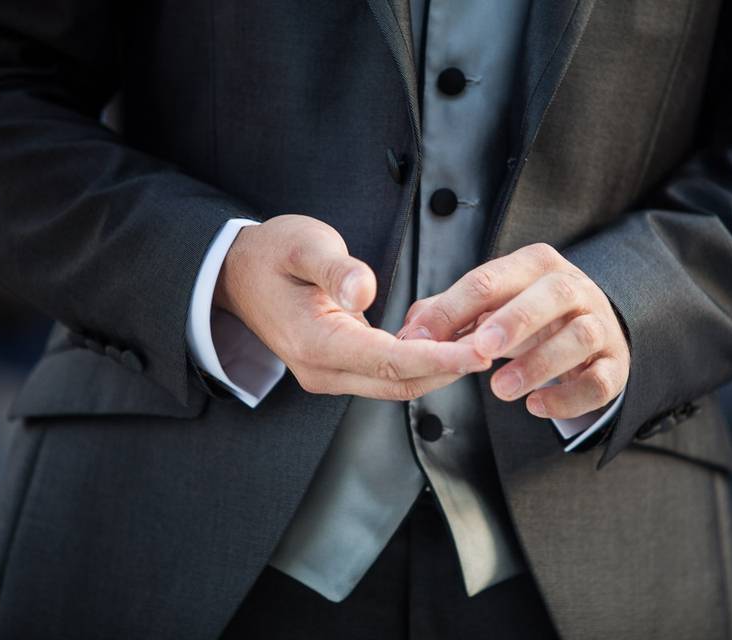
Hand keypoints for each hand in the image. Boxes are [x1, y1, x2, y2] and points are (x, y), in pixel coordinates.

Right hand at [215, 215, 490, 399]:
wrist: (237, 273)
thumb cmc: (271, 253)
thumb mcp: (302, 244)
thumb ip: (335, 269)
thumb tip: (363, 291)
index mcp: (314, 343)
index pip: (389, 361)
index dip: (438, 358)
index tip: (478, 352)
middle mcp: (322, 370)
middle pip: (400, 383)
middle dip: (450, 369)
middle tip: (495, 346)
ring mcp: (329, 374)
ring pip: (397, 384)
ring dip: (440, 368)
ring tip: (481, 343)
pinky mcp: (338, 368)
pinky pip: (387, 374)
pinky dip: (421, 363)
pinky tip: (448, 343)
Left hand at [398, 243, 629, 418]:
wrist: (595, 329)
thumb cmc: (530, 314)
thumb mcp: (492, 303)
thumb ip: (449, 313)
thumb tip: (411, 333)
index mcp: (536, 265)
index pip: (491, 279)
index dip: (454, 308)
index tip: (420, 338)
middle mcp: (574, 288)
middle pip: (552, 294)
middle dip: (514, 320)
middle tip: (480, 349)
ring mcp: (600, 326)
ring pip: (580, 337)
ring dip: (539, 364)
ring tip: (500, 389)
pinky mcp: (615, 365)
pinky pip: (600, 381)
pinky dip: (568, 397)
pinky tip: (536, 408)